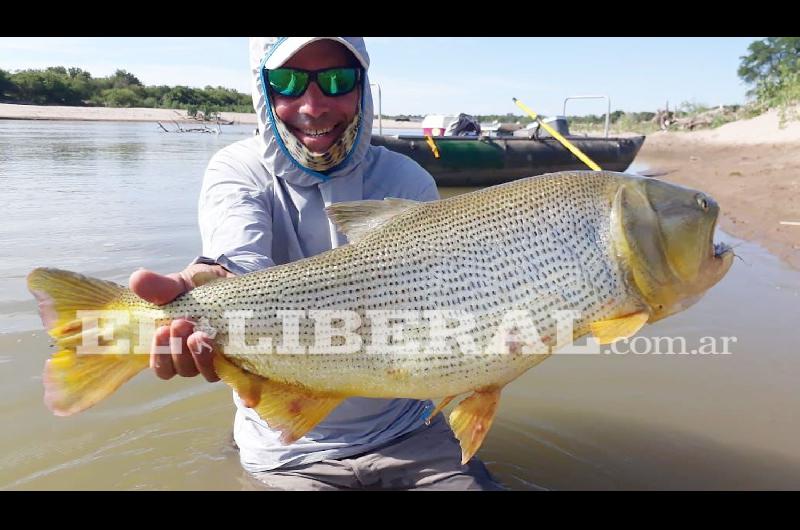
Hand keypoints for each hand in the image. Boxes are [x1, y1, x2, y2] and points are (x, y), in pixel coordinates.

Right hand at [129, 263, 234, 381]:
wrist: (231, 280)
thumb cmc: (197, 289)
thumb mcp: (177, 285)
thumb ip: (158, 287)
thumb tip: (137, 279)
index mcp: (173, 347)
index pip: (162, 367)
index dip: (159, 355)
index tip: (161, 331)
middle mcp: (194, 358)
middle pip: (182, 369)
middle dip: (178, 350)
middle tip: (180, 324)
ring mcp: (217, 357)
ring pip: (206, 371)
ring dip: (200, 354)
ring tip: (200, 333)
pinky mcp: (239, 353)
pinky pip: (233, 365)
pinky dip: (225, 357)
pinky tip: (221, 341)